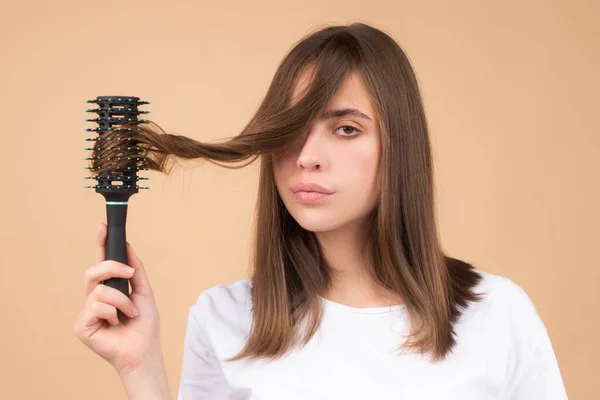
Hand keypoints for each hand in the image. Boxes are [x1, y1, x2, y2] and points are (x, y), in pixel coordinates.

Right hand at [74, 222, 161, 374]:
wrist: (144, 349)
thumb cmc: (144, 325)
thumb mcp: (145, 291)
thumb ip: (137, 270)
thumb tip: (129, 247)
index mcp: (109, 289)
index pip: (100, 263)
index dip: (100, 244)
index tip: (103, 226)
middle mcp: (95, 298)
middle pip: (94, 271)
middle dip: (112, 268)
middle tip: (130, 274)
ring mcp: (87, 312)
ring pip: (99, 290)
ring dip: (122, 300)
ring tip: (130, 313)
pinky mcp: (82, 325)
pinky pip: (96, 307)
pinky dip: (113, 313)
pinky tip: (116, 324)